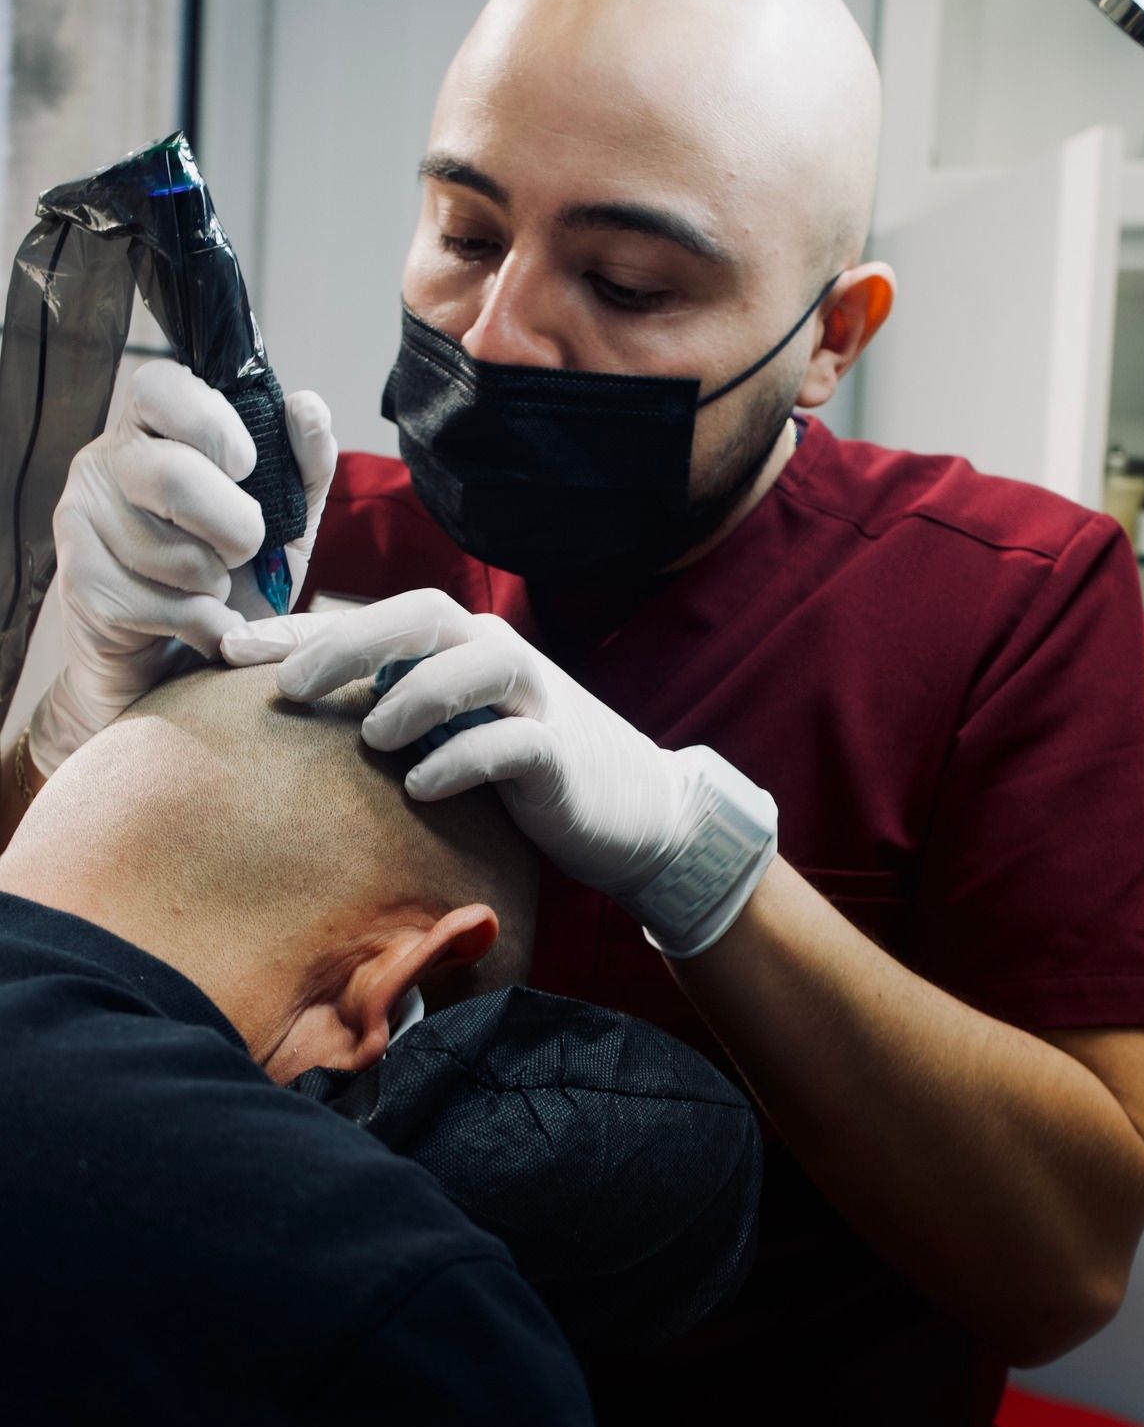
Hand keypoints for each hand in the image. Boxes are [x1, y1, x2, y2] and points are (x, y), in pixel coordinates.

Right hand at [27, 360, 334, 775]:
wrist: (177, 664)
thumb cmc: (231, 579)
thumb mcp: (282, 520)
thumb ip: (303, 465)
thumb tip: (308, 409)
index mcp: (154, 429)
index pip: (162, 385)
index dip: (213, 426)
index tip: (245, 467)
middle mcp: (107, 462)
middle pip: (175, 477)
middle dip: (236, 529)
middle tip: (242, 552)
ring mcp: (82, 520)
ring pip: (172, 552)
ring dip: (216, 587)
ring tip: (211, 590)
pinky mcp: (80, 583)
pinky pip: (159, 606)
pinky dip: (202, 625)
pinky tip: (198, 625)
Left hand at [222, 589, 776, 957]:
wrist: (631, 810)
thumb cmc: (521, 768)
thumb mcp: (451, 728)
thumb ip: (391, 704)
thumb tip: (291, 704)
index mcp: (460, 644)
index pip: (376, 616)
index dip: (302, 629)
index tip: (230, 652)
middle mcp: (497, 655)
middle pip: (423, 618)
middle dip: (351, 644)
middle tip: (291, 687)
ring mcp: (535, 700)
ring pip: (474, 667)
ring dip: (415, 698)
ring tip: (372, 739)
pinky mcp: (560, 756)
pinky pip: (510, 744)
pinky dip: (462, 760)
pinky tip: (422, 788)